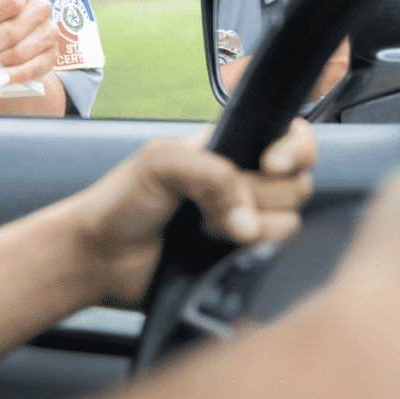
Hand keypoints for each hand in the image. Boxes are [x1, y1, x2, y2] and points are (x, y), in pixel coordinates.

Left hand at [71, 119, 316, 299]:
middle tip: (212, 203)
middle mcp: (244, 185)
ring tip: (205, 229)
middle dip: (260, 194)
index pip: (291, 137)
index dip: (293, 148)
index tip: (270, 164)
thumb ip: (213, 174)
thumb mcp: (161, 162)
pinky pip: (274, 258)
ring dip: (250, 228)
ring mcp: (245, 225)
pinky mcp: (242, 261)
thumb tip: (248, 219)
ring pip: (290, 223)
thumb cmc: (121, 201)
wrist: (101, 256)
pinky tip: (215, 250)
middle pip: (297, 184)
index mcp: (229, 149)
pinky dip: (249, 254)